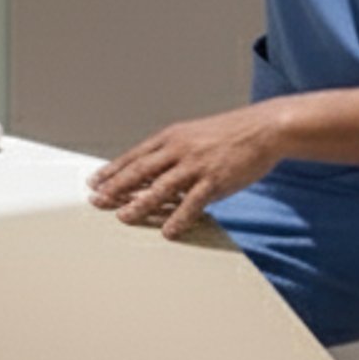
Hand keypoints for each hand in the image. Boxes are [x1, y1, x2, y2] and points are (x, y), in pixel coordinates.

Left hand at [88, 106, 283, 237]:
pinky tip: (168, 231)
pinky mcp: (215, 180)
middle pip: (140, 171)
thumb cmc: (230, 133)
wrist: (263, 128)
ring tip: (123, 218)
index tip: (95, 182)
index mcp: (172, 137)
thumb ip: (172, 151)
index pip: (135, 156)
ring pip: (161, 188)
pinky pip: (192, 203)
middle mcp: (179, 149)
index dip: (112, 170)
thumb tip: (150, 169)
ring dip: (140, 205)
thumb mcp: (194, 134)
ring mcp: (197, 165)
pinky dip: (178, 218)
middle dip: (115, 188)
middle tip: (97, 201)